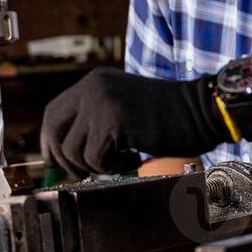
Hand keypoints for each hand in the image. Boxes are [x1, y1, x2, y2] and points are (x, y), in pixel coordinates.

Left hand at [39, 68, 230, 176]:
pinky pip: (93, 158)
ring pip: (72, 150)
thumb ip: (95, 120)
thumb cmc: (168, 117)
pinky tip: (129, 159)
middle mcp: (92, 88)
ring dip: (93, 165)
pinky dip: (109, 167)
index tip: (56, 160)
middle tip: (87, 169)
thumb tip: (63, 152)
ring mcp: (101, 102)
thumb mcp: (123, 107)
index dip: (50, 141)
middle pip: (54, 131)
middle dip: (64, 159)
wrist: (201, 110)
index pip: (53, 113)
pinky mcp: (113, 121)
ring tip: (119, 160)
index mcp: (94, 82)